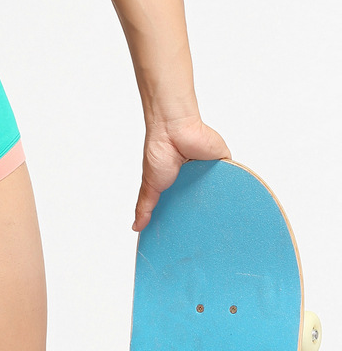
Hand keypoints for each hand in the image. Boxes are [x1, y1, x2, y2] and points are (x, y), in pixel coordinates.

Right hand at [132, 114, 230, 231]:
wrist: (175, 130)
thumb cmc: (159, 150)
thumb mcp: (150, 184)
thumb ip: (145, 205)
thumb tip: (135, 226)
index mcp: (179, 187)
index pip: (187, 210)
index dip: (189, 224)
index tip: (192, 243)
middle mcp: (196, 182)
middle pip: (206, 207)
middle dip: (208, 220)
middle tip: (210, 241)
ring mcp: (212, 175)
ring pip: (222, 198)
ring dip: (223, 208)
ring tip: (225, 227)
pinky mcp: (227, 167)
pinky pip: (236, 184)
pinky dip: (236, 193)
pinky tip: (237, 208)